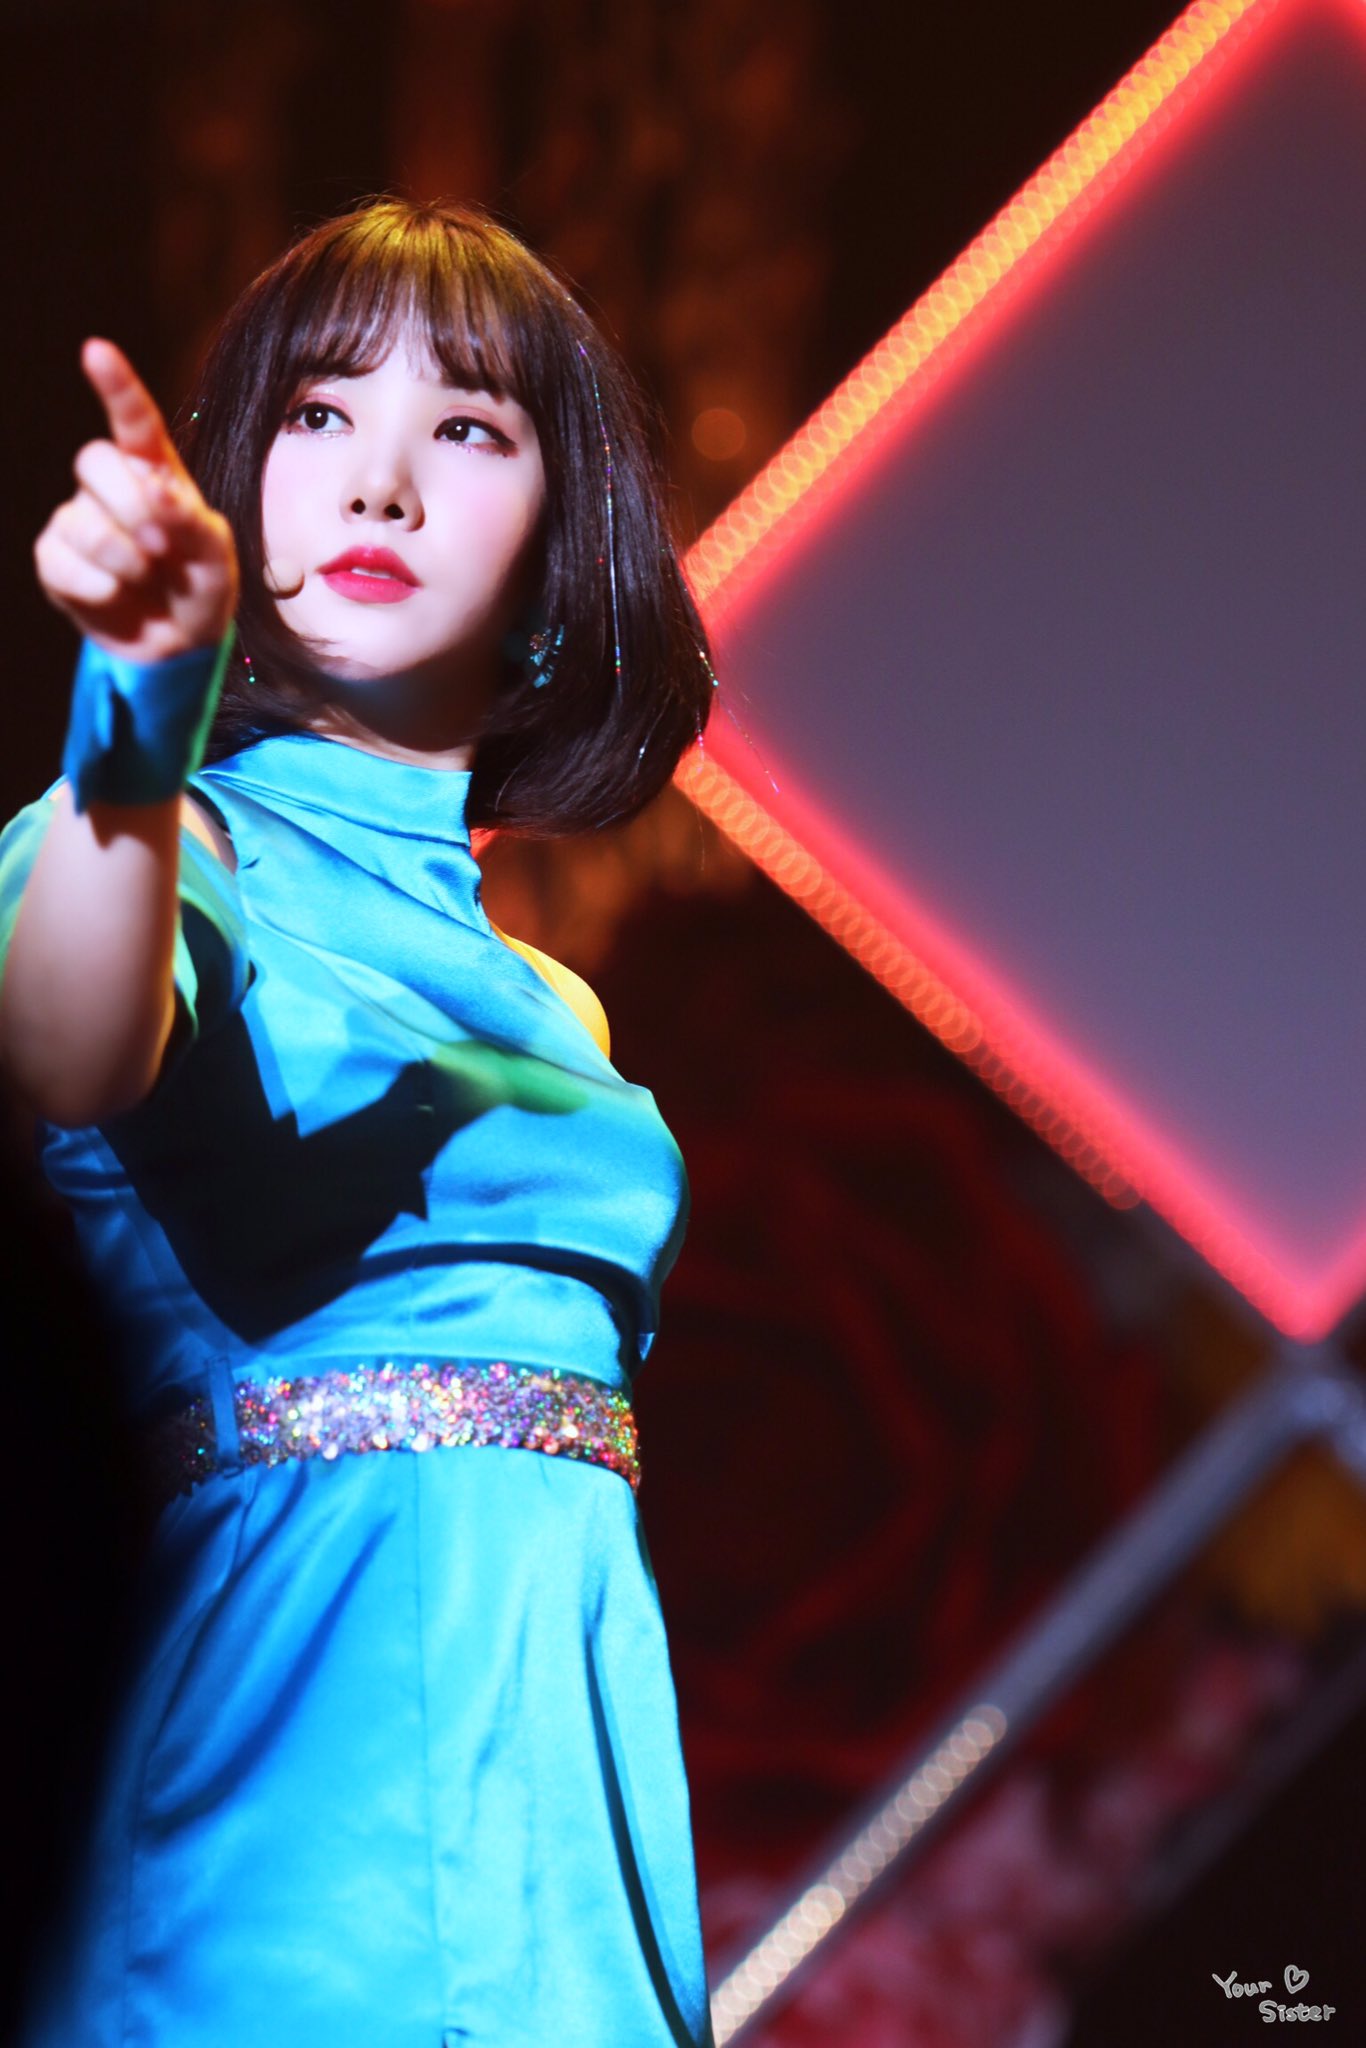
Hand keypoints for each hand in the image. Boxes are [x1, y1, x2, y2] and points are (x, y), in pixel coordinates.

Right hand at [33, 338, 239, 664]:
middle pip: (94, 461)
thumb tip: (157, 491)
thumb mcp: (216, 558)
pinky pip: (60, 561)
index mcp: (155, 472)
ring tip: (145, 576)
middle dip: (130, 505)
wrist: (179, 644)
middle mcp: (111, 487)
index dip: (116, 386)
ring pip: (80, 520)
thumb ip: (193, 522)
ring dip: (121, 556)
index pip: (133, 422)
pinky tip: (114, 593)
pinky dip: (96, 586)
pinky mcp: (56, 560)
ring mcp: (79, 521)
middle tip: (161, 545)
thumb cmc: (201, 587)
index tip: (96, 351)